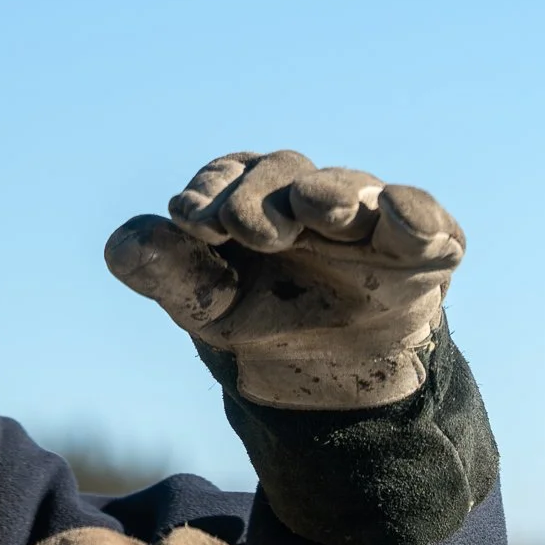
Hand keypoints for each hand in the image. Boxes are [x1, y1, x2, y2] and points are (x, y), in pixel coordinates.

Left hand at [105, 151, 463, 407]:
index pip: (228, 173)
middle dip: (259, 195)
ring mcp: (369, 216)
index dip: (209, 189)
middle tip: (242, 229)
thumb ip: (161, 270)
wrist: (330, 372)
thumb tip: (120, 245)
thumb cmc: (260, 315)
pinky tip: (397, 216)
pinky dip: (414, 214)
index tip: (189, 219)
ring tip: (315, 208)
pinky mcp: (423, 246)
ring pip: (349, 188)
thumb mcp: (202, 300)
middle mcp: (309, 194)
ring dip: (330, 194)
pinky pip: (423, 219)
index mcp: (253, 197)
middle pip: (283, 172)